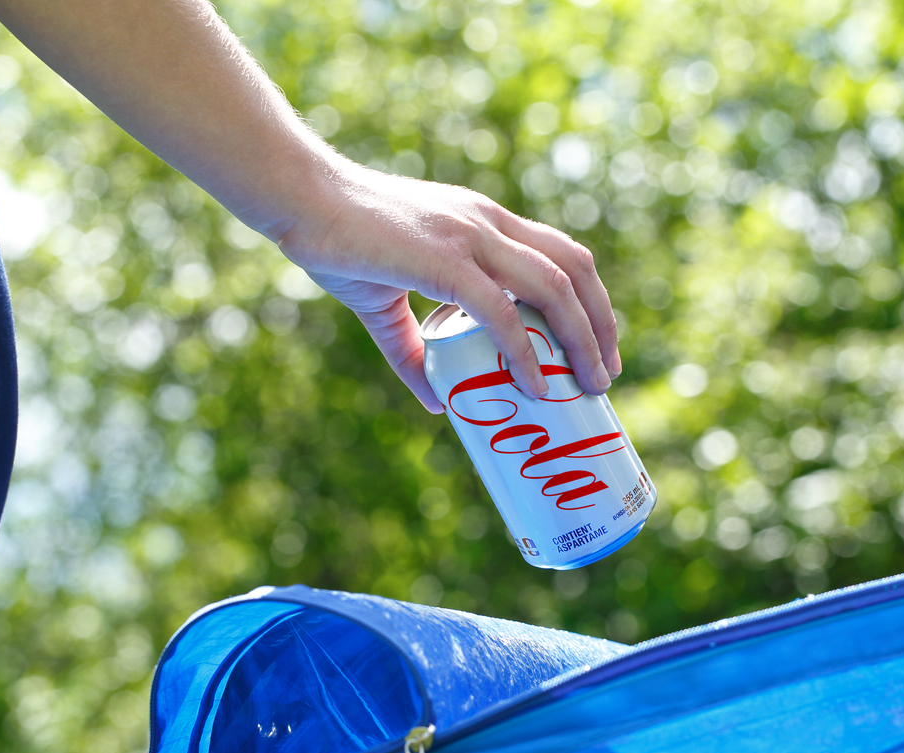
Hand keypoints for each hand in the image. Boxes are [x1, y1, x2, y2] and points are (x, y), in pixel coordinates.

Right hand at [270, 162, 620, 414]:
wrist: (298, 199)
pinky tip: (535, 384)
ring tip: (589, 385)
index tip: (597, 351)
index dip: (591, 304)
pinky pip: (500, 310)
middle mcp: (489, 222)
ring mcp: (469, 236)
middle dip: (601, 327)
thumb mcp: (384, 303)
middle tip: (605, 378)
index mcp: (486, 222)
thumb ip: (412, 349)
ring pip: (552, 287)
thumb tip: (437, 403)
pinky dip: (525, 350)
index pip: (562, 256)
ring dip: (581, 340)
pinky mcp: (442, 259)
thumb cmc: (337, 242)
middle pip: (575, 270)